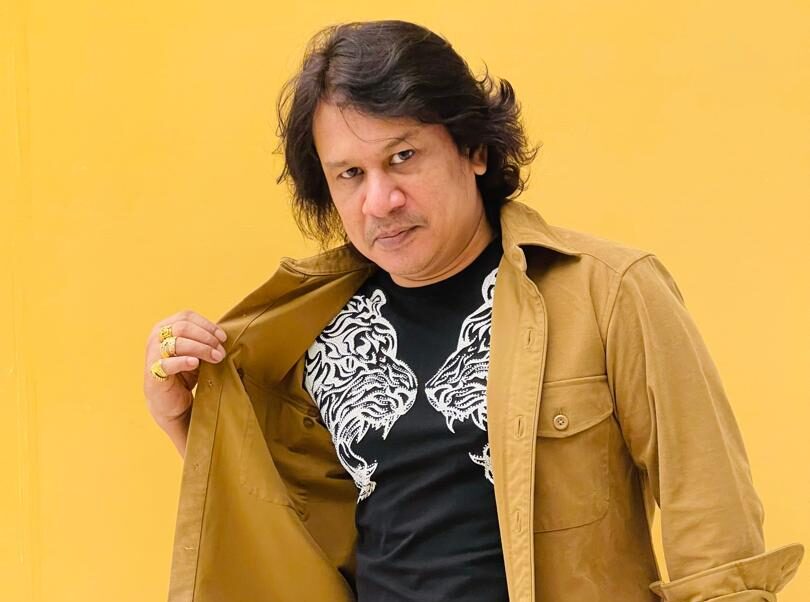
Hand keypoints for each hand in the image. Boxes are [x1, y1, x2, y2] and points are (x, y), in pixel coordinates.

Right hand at [143, 310, 227, 425]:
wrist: (172, 404)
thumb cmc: (184, 374)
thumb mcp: (196, 353)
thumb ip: (204, 341)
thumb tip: (222, 336)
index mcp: (164, 328)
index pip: (186, 316)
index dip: (207, 325)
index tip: (223, 338)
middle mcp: (155, 338)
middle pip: (183, 327)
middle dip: (207, 338)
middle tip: (221, 351)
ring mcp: (152, 355)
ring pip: (178, 342)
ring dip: (201, 349)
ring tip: (216, 358)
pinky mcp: (153, 374)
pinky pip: (167, 363)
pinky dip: (183, 361)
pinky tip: (195, 364)